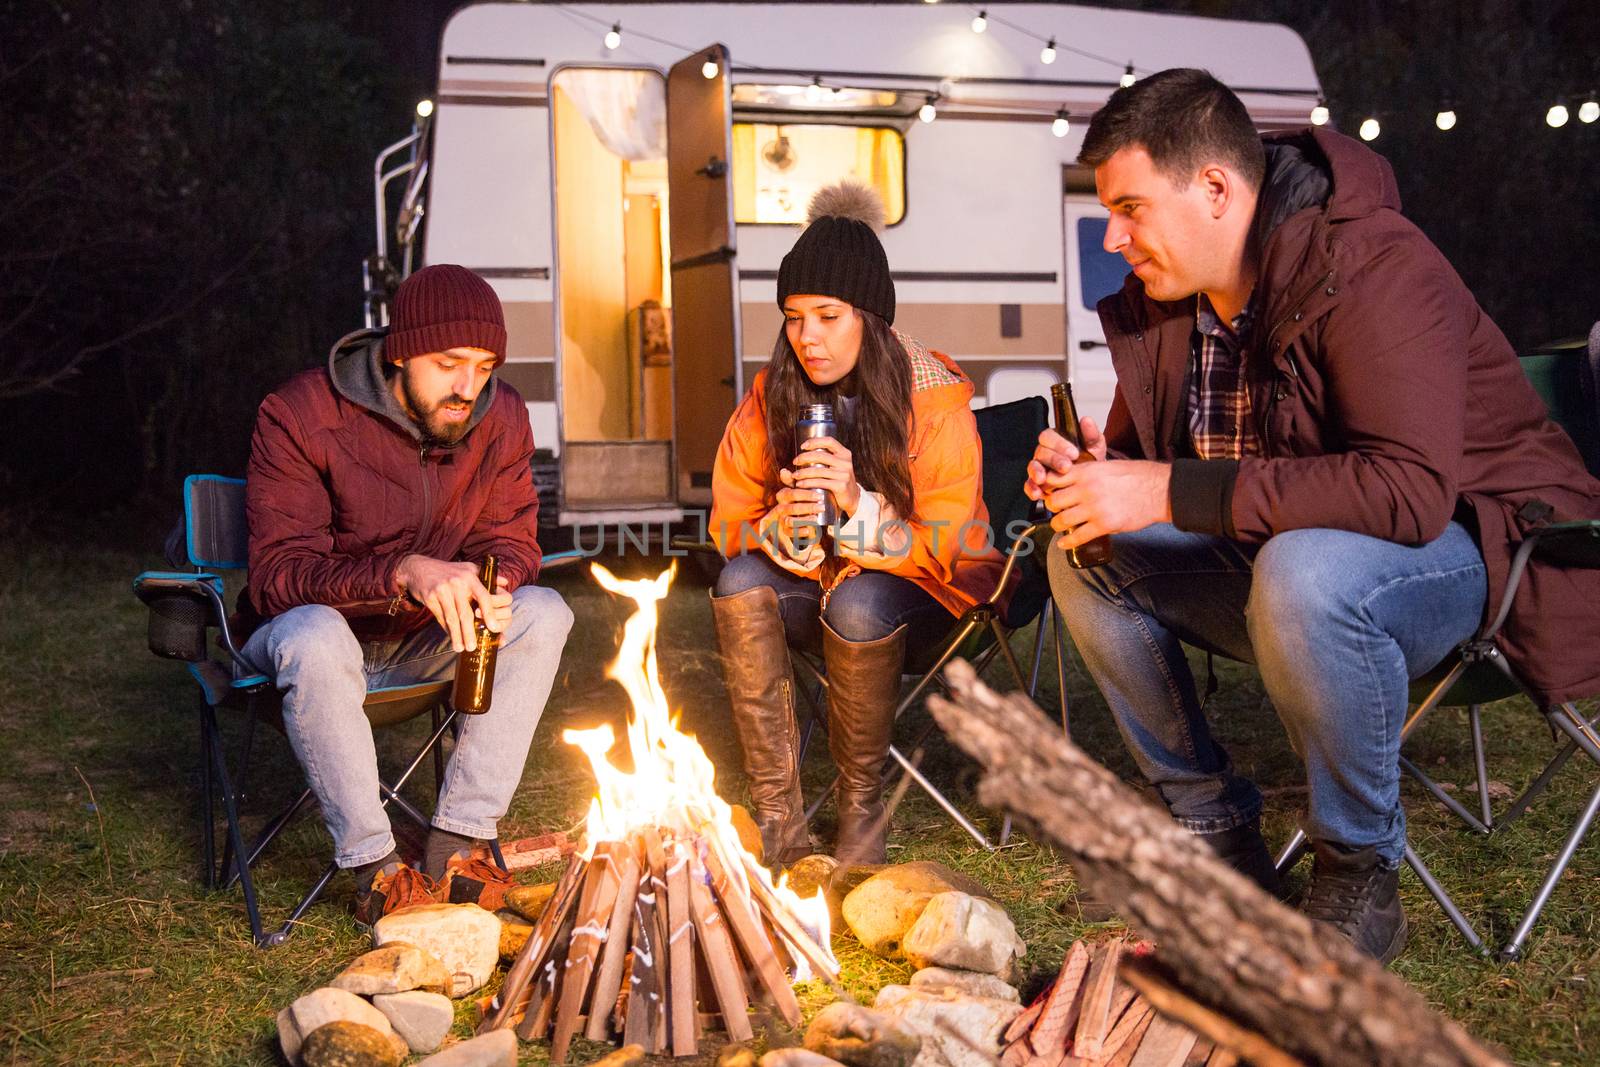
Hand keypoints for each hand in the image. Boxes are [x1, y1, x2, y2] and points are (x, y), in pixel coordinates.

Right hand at [395, 556, 512, 651]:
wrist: (418, 568)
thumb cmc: (449, 571)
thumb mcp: (468, 569)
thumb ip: (488, 577)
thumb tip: (506, 583)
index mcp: (470, 577)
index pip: (484, 596)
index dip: (490, 613)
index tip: (494, 628)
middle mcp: (457, 583)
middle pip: (465, 613)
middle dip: (470, 633)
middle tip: (473, 647)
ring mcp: (442, 590)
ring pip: (452, 618)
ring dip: (457, 635)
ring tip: (460, 648)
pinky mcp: (430, 597)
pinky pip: (440, 617)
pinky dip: (446, 629)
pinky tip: (451, 638)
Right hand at [772, 468, 825, 545]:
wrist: (802, 516)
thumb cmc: (803, 499)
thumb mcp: (800, 488)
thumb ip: (796, 479)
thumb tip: (784, 470)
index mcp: (783, 495)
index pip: (791, 493)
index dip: (805, 495)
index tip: (820, 496)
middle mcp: (781, 507)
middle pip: (791, 507)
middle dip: (807, 507)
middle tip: (822, 507)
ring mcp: (783, 519)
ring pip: (790, 520)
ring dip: (804, 519)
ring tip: (816, 518)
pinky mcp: (786, 531)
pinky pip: (790, 532)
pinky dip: (799, 532)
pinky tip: (809, 530)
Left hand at [793, 436, 861, 515]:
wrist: (852, 498)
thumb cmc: (838, 480)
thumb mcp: (835, 467)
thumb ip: (822, 460)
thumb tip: (797, 457)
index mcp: (844, 453)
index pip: (829, 441)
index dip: (815, 441)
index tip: (802, 446)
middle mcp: (846, 462)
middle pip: (821, 455)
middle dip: (804, 457)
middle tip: (795, 462)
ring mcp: (844, 474)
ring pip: (819, 470)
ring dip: (803, 472)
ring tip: (794, 475)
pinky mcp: (841, 486)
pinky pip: (821, 482)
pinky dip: (808, 483)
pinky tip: (800, 484)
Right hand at [1024, 419, 1108, 502]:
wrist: (1092, 482)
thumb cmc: (1090, 461)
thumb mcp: (1094, 446)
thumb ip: (1090, 434)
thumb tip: (1086, 420)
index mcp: (1055, 440)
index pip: (1049, 436)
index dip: (1059, 444)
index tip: (1073, 453)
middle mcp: (1044, 453)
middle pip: (1041, 452)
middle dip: (1053, 460)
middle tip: (1066, 468)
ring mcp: (1039, 468)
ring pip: (1032, 467)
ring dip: (1037, 473)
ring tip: (1044, 479)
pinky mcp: (1037, 484)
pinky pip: (1029, 485)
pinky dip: (1032, 489)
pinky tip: (1038, 493)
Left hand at [1043, 459, 1172, 548]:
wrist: (1160, 490)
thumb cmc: (1137, 476)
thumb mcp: (1107, 466)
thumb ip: (1087, 472)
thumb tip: (1070, 480)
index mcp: (1086, 471)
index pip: (1052, 479)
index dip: (1047, 487)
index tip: (1048, 492)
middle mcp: (1087, 488)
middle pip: (1053, 501)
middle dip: (1052, 508)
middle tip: (1056, 510)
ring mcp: (1095, 507)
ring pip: (1061, 520)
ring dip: (1058, 525)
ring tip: (1060, 526)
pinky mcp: (1104, 524)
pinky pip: (1078, 536)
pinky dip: (1068, 542)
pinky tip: (1063, 544)